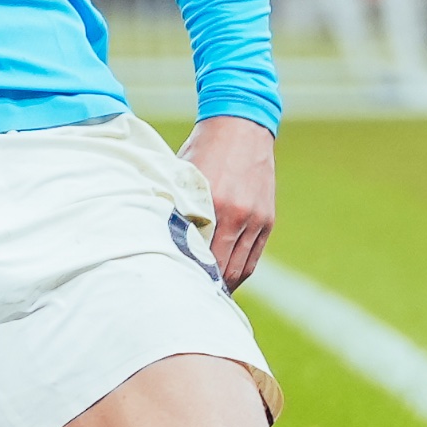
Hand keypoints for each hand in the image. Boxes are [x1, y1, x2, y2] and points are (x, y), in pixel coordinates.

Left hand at [190, 114, 276, 289]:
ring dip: (225, 284)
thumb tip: (160, 239)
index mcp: (212, 205)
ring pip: (241, 268)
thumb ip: (176, 208)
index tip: (177, 288)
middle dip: (207, 287)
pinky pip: (254, 257)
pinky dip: (240, 271)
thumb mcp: (182, 176)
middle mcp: (237, 215)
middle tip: (191, 299)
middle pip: (222, 268)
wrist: (240, 127)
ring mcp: (255, 219)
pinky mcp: (266, 220)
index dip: (189, 276)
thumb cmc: (202, 150)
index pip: (200, 255)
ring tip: (208, 295)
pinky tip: (226, 279)